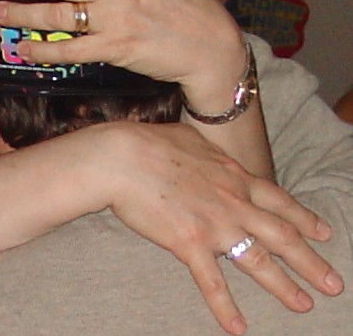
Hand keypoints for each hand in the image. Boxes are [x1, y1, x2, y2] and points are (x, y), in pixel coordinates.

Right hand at [98, 121, 342, 334]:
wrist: (124, 157)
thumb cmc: (150, 142)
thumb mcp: (190, 139)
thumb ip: (209, 153)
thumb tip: (209, 155)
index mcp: (234, 177)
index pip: (278, 201)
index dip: (304, 218)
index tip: (324, 233)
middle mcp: (234, 203)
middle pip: (283, 235)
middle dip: (311, 261)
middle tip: (334, 284)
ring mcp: (215, 225)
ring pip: (259, 261)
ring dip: (285, 286)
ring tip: (304, 306)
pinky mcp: (189, 243)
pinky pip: (212, 282)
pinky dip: (226, 307)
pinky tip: (238, 329)